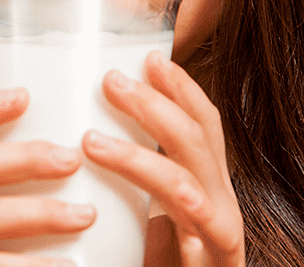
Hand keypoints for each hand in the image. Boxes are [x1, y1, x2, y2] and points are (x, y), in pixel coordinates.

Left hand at [81, 51, 245, 266]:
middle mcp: (220, 205)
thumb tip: (82, 138)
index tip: (148, 56)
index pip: (203, 126)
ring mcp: (220, 236)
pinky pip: (191, 226)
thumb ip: (131, 187)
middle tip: (110, 80)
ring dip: (140, 153)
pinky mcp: (213, 262)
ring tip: (90, 141)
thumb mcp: (145, 221)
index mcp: (208, 187)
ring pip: (187, 180)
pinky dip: (154, 196)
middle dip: (156, 104)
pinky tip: (118, 184)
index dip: (181, 87)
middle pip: (198, 139)